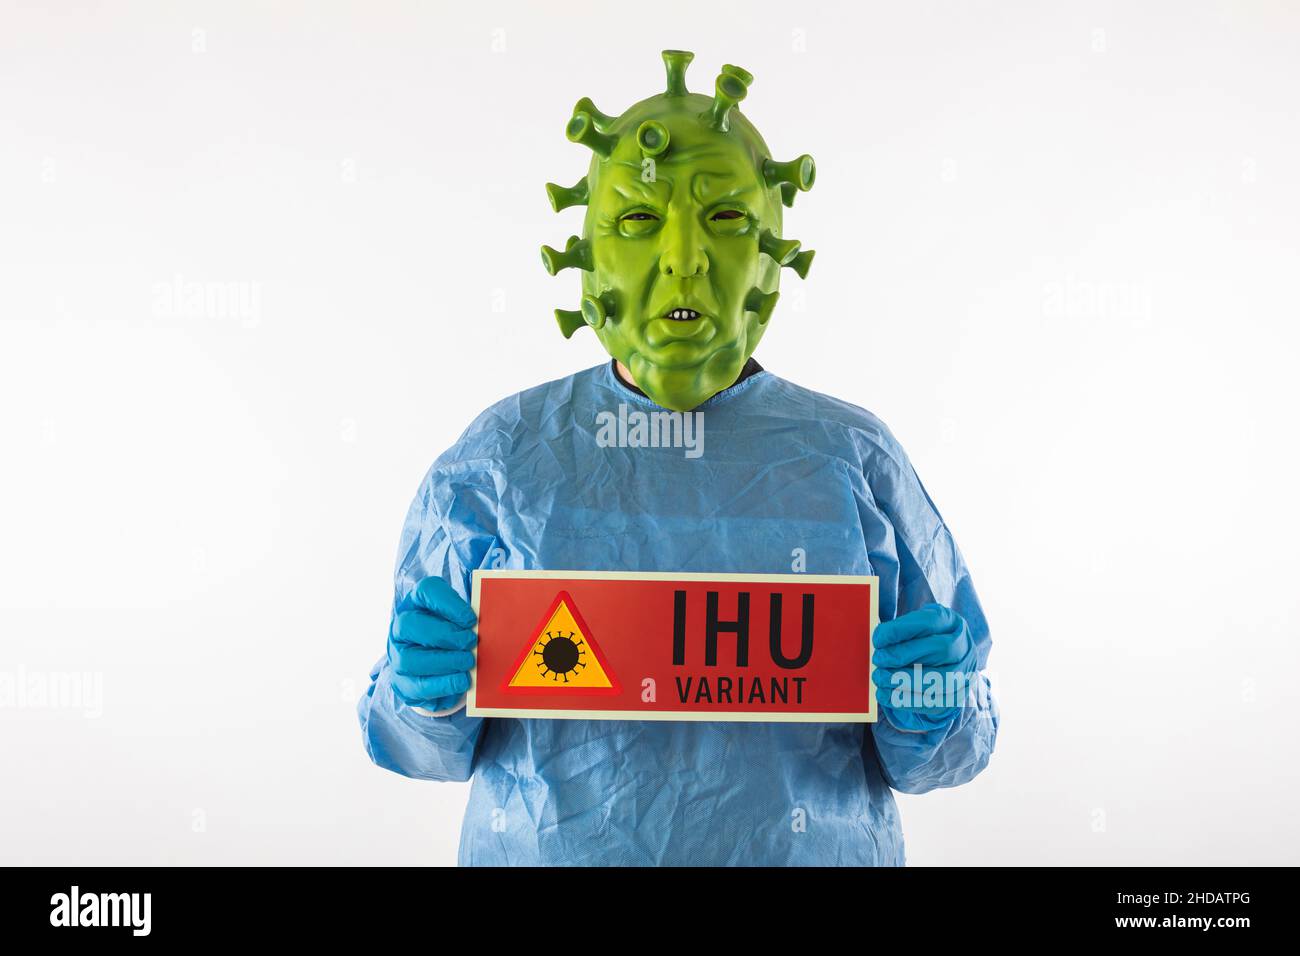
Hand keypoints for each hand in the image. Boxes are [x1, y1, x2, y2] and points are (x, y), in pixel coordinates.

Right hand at [388, 576, 477, 711]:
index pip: (425, 591)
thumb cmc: (454, 637)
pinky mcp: (403, 684)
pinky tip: (462, 681)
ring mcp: (398, 656)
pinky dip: (443, 685)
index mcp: (416, 604)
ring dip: (443, 662)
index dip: (448, 603)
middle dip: (444, 634)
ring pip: (408, 660)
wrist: (439, 668)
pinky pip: (417, 687)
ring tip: (468, 663)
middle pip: (410, 624)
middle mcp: (401, 628)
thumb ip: (472, 618)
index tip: (471, 618)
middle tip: (470, 642)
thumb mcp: (462, 621)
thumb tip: (493, 621)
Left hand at [871, 603, 976, 730]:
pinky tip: (884, 694)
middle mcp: (963, 647)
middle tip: (878, 659)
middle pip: (939, 650)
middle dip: (902, 655)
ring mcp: (964, 673)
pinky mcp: (955, 697)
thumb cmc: (923, 640)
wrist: (945, 663)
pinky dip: (904, 700)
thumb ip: (898, 627)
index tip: (878, 639)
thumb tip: (879, 637)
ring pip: (939, 679)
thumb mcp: (914, 624)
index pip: (929, 622)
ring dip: (902, 680)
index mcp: (951, 622)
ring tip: (879, 677)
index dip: (900, 630)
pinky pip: (932, 703)